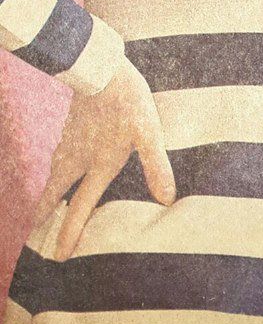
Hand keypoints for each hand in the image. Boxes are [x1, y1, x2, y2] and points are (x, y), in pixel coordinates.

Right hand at [33, 57, 175, 260]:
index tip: (58, 256)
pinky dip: (55, 165)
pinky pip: (58, 152)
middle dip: (45, 213)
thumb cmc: (127, 100)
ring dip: (48, 190)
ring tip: (45, 202)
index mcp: (98, 164)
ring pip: (55, 170)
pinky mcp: (71, 122)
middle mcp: (79, 156)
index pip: (80, 206)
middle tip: (34, 230)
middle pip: (56, 191)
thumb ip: (156, 165)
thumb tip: (167, 199)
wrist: (101, 67)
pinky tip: (60, 158)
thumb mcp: (148, 133)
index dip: (70, 232)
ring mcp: (71, 138)